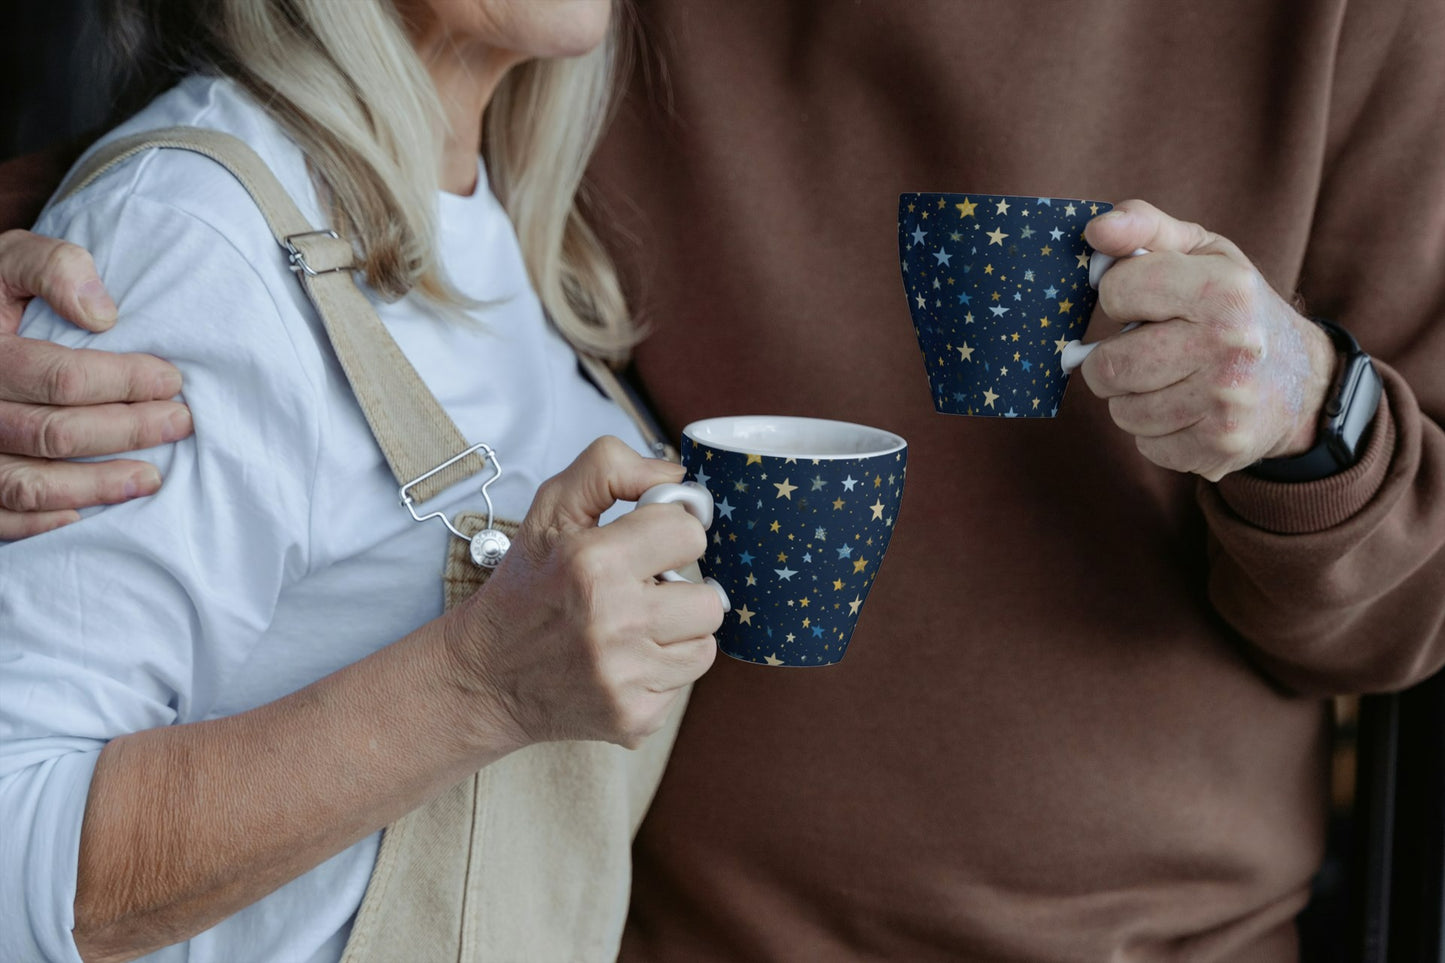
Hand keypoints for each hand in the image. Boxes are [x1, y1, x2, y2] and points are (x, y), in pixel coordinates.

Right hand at [0, 230, 192, 537]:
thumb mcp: (10, 261)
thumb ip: (53, 268)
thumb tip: (103, 315)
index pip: (62, 377)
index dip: (125, 382)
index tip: (172, 381)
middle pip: (55, 433)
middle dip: (128, 431)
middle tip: (180, 423)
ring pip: (28, 484)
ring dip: (96, 487)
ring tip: (151, 478)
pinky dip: (37, 523)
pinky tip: (82, 515)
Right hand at [441, 437, 722, 749]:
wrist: (486, 677)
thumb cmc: (527, 585)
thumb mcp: (551, 508)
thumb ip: (611, 468)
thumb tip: (680, 478)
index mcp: (592, 562)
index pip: (690, 532)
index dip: (670, 534)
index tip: (647, 545)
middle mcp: (612, 622)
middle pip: (711, 599)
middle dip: (680, 591)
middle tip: (640, 592)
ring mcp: (624, 677)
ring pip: (706, 643)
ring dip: (677, 633)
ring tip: (634, 627)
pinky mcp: (633, 717)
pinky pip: (685, 684)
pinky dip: (661, 672)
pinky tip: (623, 663)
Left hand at [1078, 201, 1336, 481]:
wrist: (1304, 382)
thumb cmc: (1236, 307)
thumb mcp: (1203, 253)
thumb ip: (1145, 227)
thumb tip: (1095, 229)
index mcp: (1224, 288)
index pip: (1117, 291)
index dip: (1119, 296)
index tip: (1143, 301)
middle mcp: (1230, 346)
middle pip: (1109, 366)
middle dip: (1112, 359)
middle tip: (1143, 350)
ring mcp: (1226, 402)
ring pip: (1122, 412)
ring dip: (1132, 398)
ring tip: (1170, 380)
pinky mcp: (1220, 448)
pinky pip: (1146, 445)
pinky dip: (1155, 432)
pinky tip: (1187, 411)